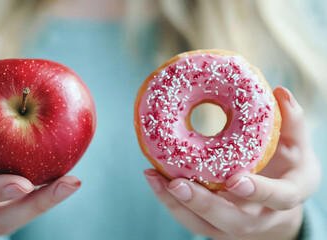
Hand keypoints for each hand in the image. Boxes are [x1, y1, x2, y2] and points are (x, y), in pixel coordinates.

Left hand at [144, 86, 320, 239]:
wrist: (276, 208)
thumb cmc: (288, 170)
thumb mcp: (298, 147)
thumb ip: (292, 123)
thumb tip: (282, 92)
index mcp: (287, 196)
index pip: (278, 198)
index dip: (259, 191)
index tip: (236, 180)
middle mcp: (259, 217)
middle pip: (231, 221)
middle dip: (203, 203)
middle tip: (177, 184)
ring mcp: (233, 226)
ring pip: (203, 224)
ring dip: (176, 203)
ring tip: (154, 177)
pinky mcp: (213, 226)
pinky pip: (189, 219)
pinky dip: (169, 201)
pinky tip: (153, 177)